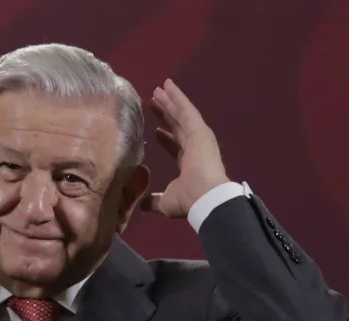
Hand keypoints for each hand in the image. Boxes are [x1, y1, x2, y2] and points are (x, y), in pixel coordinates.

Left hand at [141, 79, 230, 217]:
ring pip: (181, 114)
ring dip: (171, 100)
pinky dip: (178, 97)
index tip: (155, 130)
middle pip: (177, 125)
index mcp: (188, 163)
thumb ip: (154, 200)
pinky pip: (186, 110)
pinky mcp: (199, 130)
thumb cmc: (188, 200)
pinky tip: (169, 86)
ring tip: (160, 88)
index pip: (175, 146)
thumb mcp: (165, 202)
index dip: (165, 138)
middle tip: (154, 100)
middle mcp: (194, 147)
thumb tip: (143, 205)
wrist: (205, 197)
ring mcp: (198, 137)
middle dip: (166, 113)